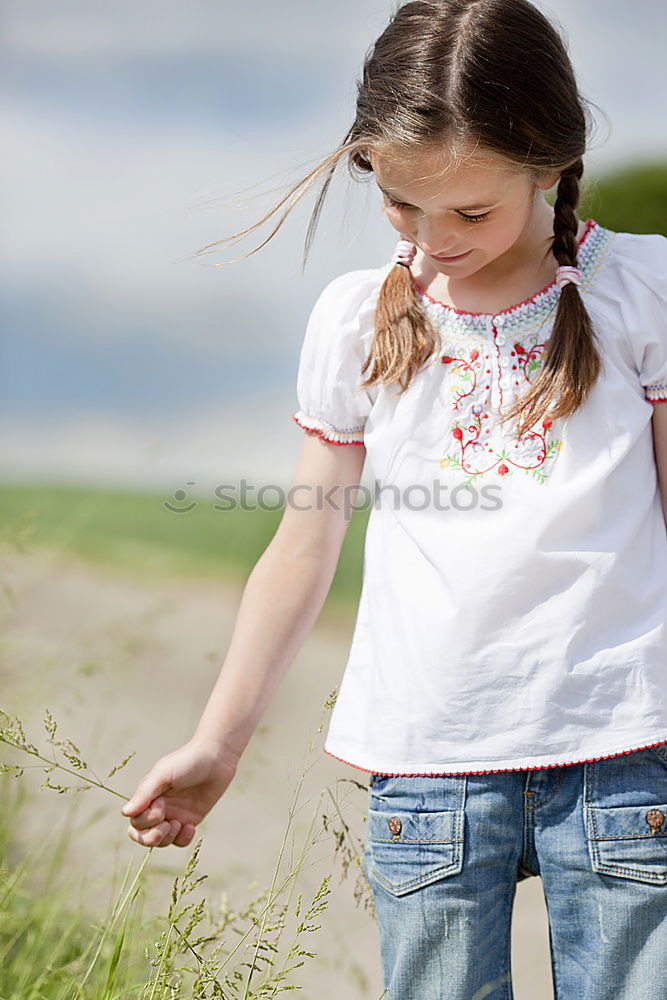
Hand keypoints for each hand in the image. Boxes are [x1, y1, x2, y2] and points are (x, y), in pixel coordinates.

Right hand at [120, 736, 238, 847]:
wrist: (216, 759)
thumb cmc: (187, 761)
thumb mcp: (163, 774)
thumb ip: (145, 794)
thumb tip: (125, 813)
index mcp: (148, 796)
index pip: (135, 822)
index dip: (145, 820)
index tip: (161, 804)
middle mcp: (158, 808)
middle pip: (143, 836)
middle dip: (152, 838)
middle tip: (167, 826)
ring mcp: (174, 815)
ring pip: (161, 841)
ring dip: (168, 838)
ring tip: (180, 823)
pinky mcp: (190, 820)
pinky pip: (179, 841)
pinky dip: (182, 839)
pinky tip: (191, 826)